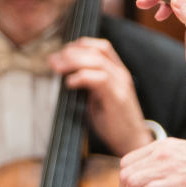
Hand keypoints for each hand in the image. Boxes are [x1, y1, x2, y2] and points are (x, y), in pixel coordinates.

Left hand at [49, 36, 151, 155]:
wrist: (132, 141)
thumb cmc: (113, 122)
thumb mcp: (99, 98)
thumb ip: (88, 84)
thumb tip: (65, 75)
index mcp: (118, 72)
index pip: (101, 47)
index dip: (80, 45)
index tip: (61, 53)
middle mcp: (121, 74)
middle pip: (97, 51)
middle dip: (71, 52)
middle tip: (53, 61)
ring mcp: (120, 85)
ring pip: (97, 61)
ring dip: (73, 62)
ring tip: (57, 69)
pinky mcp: (117, 98)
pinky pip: (99, 79)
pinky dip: (81, 77)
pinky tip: (70, 83)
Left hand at [119, 138, 185, 186]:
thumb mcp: (185, 155)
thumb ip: (167, 161)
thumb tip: (152, 175)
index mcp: (165, 145)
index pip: (129, 160)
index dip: (124, 177)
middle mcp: (164, 153)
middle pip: (126, 171)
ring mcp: (169, 167)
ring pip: (132, 181)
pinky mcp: (177, 182)